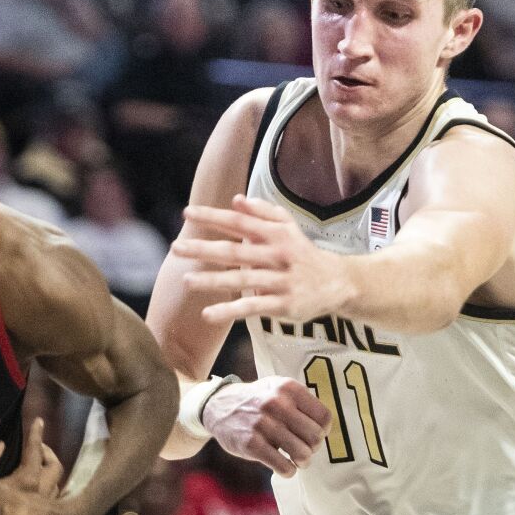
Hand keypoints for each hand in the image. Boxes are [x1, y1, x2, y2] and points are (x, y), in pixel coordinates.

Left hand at [175, 196, 354, 323]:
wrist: (338, 283)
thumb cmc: (303, 252)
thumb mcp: (288, 227)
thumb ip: (263, 211)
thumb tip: (236, 199)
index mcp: (275, 234)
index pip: (239, 222)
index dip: (213, 217)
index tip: (187, 212)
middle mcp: (277, 255)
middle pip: (236, 251)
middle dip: (204, 249)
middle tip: (175, 247)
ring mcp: (280, 280)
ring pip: (242, 279)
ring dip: (213, 280)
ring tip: (186, 280)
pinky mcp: (283, 304)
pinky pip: (253, 307)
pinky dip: (230, 311)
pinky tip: (207, 314)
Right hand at [203, 375, 330, 477]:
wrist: (216, 406)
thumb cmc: (255, 401)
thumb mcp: (277, 389)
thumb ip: (301, 402)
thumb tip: (326, 429)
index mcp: (288, 388)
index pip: (324, 417)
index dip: (323, 431)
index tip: (313, 434)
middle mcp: (277, 403)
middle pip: (315, 437)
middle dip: (313, 448)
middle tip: (304, 449)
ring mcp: (263, 424)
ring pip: (302, 454)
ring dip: (302, 462)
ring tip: (296, 460)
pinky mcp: (251, 444)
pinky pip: (284, 466)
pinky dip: (288, 471)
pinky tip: (282, 466)